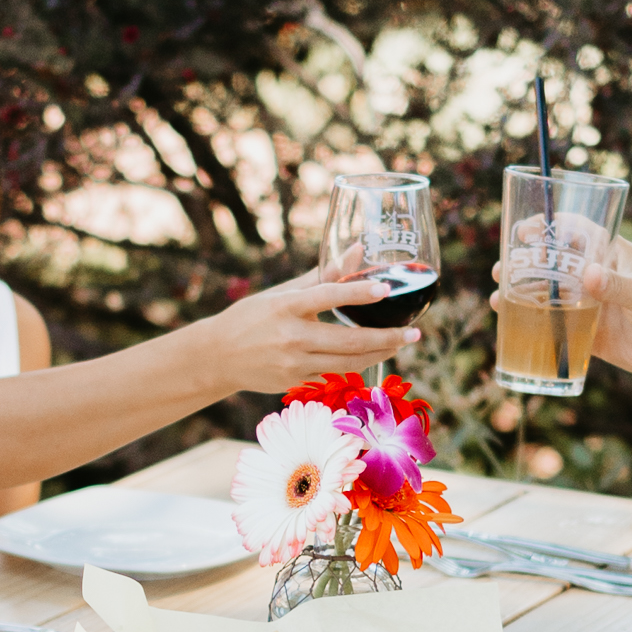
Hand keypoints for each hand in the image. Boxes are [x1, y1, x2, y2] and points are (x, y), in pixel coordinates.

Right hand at [213, 264, 405, 394]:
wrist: (217, 357)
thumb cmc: (253, 317)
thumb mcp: (283, 292)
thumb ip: (324, 274)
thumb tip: (359, 250)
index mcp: (286, 305)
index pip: (328, 296)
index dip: (358, 293)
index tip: (386, 289)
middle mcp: (290, 336)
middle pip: (348, 340)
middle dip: (387, 338)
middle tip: (414, 333)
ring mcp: (293, 363)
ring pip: (348, 363)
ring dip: (379, 354)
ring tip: (400, 343)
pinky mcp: (295, 382)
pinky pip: (334, 373)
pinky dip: (357, 364)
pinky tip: (374, 355)